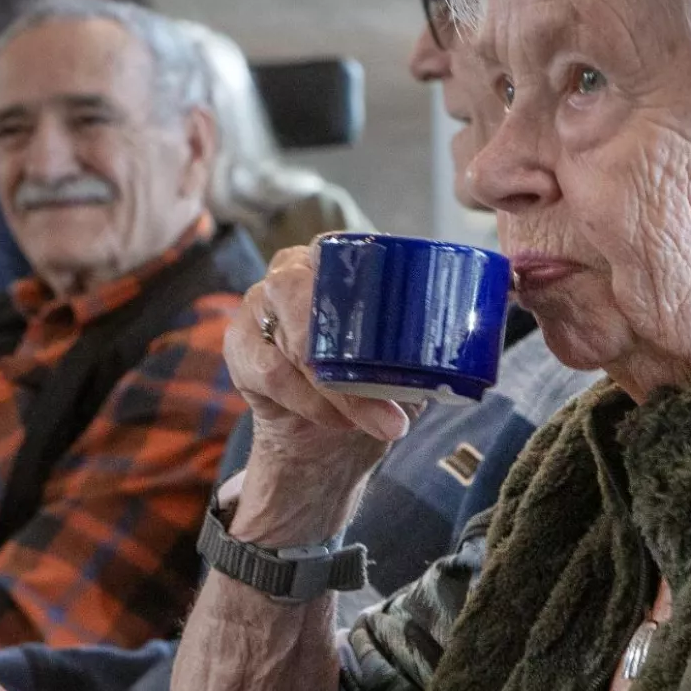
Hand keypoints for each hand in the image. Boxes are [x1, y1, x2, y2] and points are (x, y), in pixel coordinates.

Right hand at [227, 245, 410, 469]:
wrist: (323, 439)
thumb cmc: (366, 385)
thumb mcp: (401, 363)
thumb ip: (417, 350)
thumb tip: (450, 358)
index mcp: (335, 261)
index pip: (347, 250)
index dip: (370, 280)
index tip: (402, 321)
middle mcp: (291, 273)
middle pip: (306, 288)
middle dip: (346, 342)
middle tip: (385, 383)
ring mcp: (258, 306)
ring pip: (291, 335)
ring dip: (336, 385)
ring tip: (379, 419)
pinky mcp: (239, 346)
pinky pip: (272, 372)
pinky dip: (310, 401)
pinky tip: (339, 419)